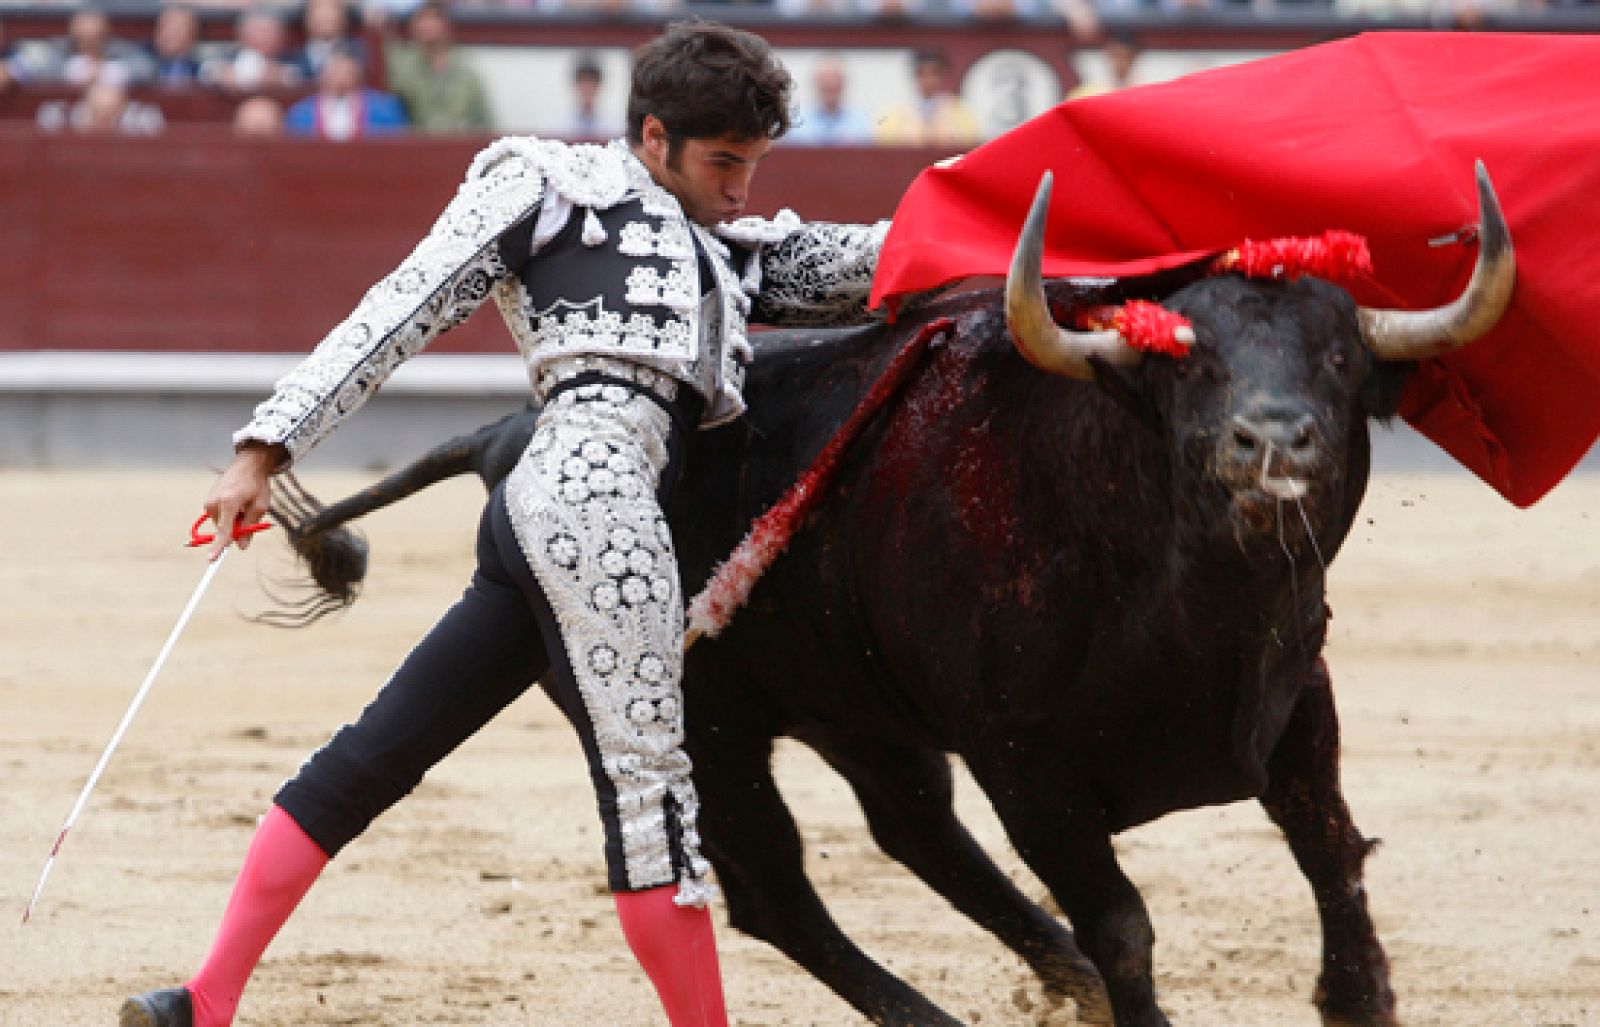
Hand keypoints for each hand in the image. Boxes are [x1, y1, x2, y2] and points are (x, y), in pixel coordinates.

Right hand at [202, 443, 284, 561]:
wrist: (247, 464)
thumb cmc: (257, 484)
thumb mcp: (260, 507)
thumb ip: (250, 527)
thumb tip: (241, 547)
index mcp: (229, 503)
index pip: (223, 531)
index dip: (218, 547)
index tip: (211, 560)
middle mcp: (214, 502)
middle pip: (224, 529)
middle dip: (237, 528)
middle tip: (249, 512)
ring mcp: (209, 501)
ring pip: (222, 524)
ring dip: (233, 520)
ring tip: (243, 503)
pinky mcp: (207, 501)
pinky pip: (219, 517)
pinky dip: (228, 515)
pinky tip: (236, 502)